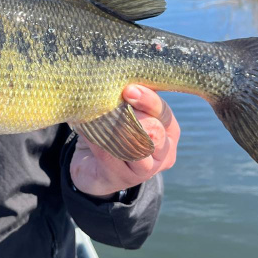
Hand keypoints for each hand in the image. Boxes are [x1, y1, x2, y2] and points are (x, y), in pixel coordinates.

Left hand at [69, 84, 179, 198]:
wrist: (93, 164)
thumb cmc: (113, 127)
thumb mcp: (124, 108)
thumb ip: (126, 96)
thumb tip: (113, 77)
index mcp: (168, 126)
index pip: (163, 111)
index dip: (147, 99)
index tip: (129, 89)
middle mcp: (164, 149)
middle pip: (156, 132)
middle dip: (134, 116)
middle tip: (116, 106)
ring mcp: (148, 169)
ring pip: (137, 149)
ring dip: (116, 130)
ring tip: (100, 117)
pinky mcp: (125, 179)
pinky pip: (112, 158)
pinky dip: (99, 142)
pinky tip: (88, 131)